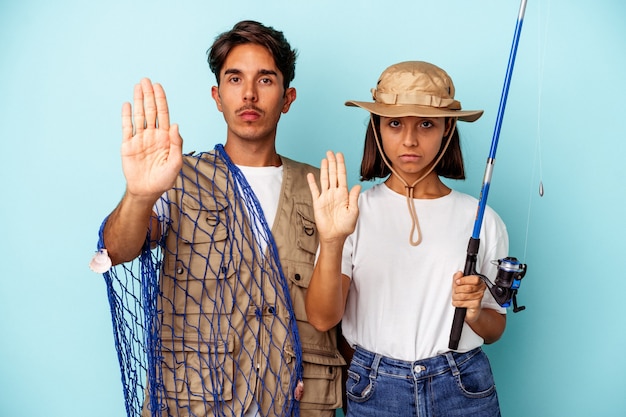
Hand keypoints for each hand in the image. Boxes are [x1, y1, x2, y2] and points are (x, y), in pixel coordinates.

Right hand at [121, 78, 182, 199]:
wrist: (147, 190)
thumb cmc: (164, 179)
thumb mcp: (175, 163)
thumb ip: (177, 144)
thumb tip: (176, 125)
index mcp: (166, 138)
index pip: (163, 114)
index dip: (161, 100)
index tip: (158, 86)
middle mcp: (153, 135)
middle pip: (150, 111)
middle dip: (149, 95)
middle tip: (146, 80)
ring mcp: (140, 139)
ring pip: (139, 116)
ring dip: (138, 101)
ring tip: (138, 86)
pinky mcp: (128, 145)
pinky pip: (127, 127)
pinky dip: (126, 116)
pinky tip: (127, 104)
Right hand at [307, 151, 360, 243]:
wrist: (335, 236)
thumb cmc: (346, 226)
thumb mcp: (353, 211)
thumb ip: (354, 198)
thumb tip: (357, 186)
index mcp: (344, 194)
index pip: (342, 176)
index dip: (341, 165)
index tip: (340, 155)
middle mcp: (334, 193)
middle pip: (333, 174)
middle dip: (332, 163)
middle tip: (330, 152)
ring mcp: (326, 197)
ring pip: (324, 179)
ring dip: (324, 169)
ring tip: (324, 159)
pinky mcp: (318, 203)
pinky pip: (314, 190)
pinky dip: (312, 183)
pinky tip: (310, 175)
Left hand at [452, 271, 486, 323]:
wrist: (469, 310)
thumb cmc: (465, 296)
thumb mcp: (459, 285)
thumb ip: (458, 277)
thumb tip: (459, 273)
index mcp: (479, 282)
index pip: (474, 279)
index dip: (464, 280)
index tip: (457, 282)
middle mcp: (481, 289)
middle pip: (468, 288)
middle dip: (457, 290)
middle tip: (455, 291)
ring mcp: (479, 297)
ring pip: (464, 295)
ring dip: (456, 297)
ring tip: (455, 297)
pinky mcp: (476, 305)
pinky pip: (463, 302)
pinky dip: (456, 302)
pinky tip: (457, 302)